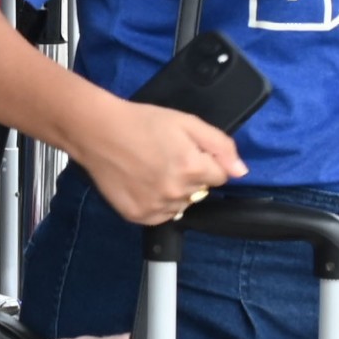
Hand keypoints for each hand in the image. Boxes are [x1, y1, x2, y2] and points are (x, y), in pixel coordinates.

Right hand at [75, 99, 248, 226]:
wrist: (97, 131)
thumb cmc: (141, 122)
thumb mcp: (187, 122)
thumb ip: (220, 145)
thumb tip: (241, 171)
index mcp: (192, 167)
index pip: (220, 176)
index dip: (206, 162)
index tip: (186, 151)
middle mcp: (177, 192)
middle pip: (201, 192)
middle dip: (191, 176)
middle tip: (166, 157)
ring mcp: (156, 206)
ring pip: (182, 205)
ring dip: (174, 192)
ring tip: (152, 170)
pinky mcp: (138, 216)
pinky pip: (161, 216)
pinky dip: (157, 203)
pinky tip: (143, 184)